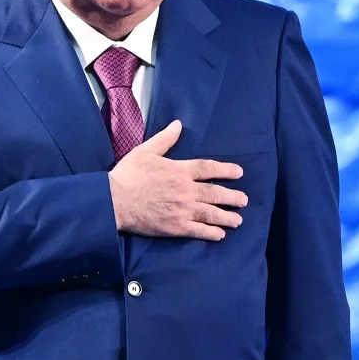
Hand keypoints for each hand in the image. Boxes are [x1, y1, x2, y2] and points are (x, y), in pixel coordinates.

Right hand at [108, 120, 247, 239]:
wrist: (114, 201)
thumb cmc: (127, 175)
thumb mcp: (145, 151)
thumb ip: (165, 139)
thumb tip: (178, 124)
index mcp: (179, 170)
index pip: (208, 168)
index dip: (226, 170)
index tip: (239, 173)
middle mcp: (185, 190)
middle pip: (215, 193)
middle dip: (232, 197)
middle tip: (244, 200)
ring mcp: (182, 209)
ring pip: (211, 213)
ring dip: (227, 217)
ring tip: (238, 220)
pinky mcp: (175, 227)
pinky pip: (198, 230)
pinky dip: (211, 233)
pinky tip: (220, 235)